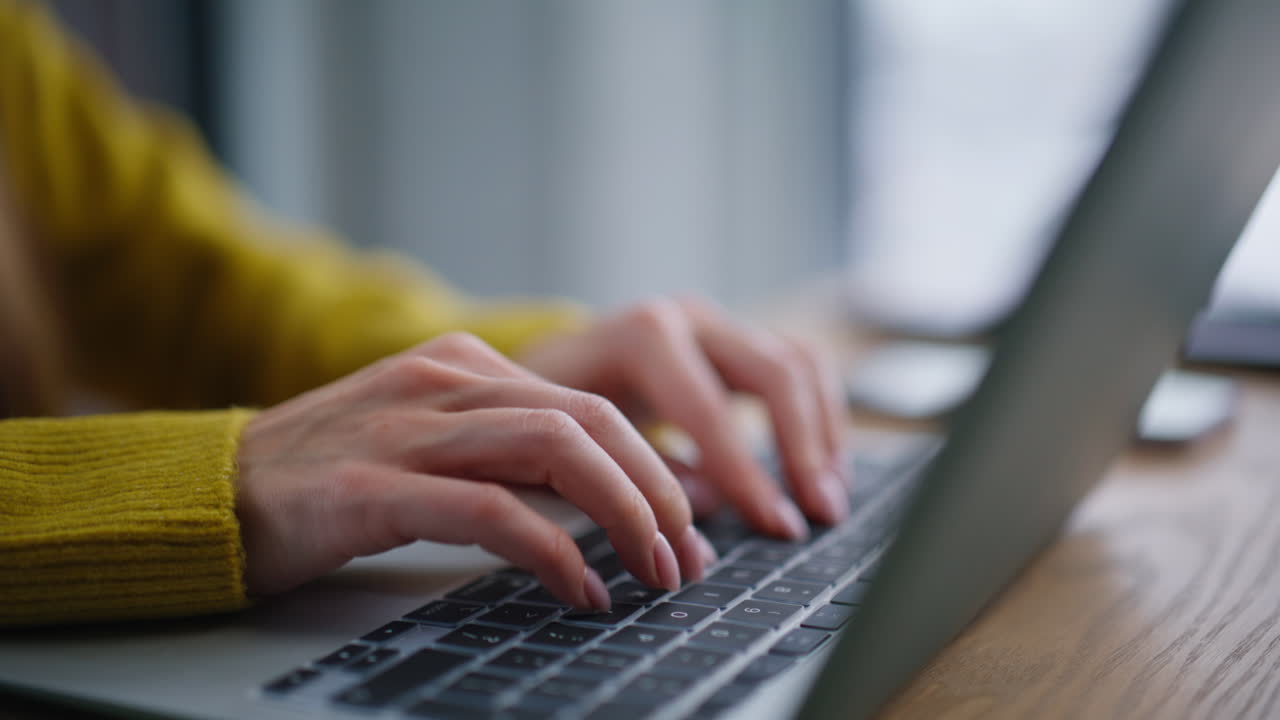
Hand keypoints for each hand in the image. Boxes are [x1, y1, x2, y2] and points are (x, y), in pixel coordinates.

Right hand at [235, 333, 712, 609]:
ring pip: (556, 450)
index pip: (590, 404)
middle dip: (657, 491)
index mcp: (464, 364)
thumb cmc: (331, 478)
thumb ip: (509, 455)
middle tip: (688, 555)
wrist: (213, 491)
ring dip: (624, 516)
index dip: (654, 467)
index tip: (688, 525)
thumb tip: (612, 501)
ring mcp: (408, 426)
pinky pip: (491, 510)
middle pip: (589, 421)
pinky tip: (581, 590)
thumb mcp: (432, 444)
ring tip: (654, 572)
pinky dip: (553, 552)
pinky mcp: (373, 483)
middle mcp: (444, 379)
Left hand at [518, 297, 848, 539]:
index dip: (748, 473)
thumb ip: (641, 473)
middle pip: (774, 373)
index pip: (710, 408)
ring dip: (825, 434)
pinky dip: (823, 417)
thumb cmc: (555, 411)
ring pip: (800, 364)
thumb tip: (710, 509)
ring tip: (830, 500)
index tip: (777, 526)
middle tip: (821, 515)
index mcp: (643, 338)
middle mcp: (689, 320)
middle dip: (803, 450)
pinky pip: (802, 367)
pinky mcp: (740, 339)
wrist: (550, 364)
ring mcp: (720, 324)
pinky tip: (825, 471)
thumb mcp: (578, 442)